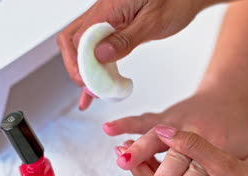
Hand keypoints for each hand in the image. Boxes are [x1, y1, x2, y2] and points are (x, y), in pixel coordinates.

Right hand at [57, 0, 216, 109]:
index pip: (80, 38)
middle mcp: (102, 10)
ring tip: (91, 94)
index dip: (81, 65)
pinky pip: (96, 45)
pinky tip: (97, 83)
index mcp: (109, 6)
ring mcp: (106, 17)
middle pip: (72, 40)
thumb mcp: (153, 23)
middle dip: (76, 67)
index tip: (91, 85)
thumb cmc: (176, 2)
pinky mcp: (114, 25)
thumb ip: (125, 40)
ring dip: (83, 69)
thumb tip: (99, 55)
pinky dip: (94, 64)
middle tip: (90, 89)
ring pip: (81, 44)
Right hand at [108, 90, 247, 175]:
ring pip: (156, 138)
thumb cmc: (238, 132)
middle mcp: (196, 135)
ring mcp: (179, 123)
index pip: (199, 173)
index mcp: (217, 149)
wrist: (230, 96)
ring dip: (138, 151)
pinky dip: (126, 123)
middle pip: (175, 161)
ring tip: (121, 163)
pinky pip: (145, 119)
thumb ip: (243, 175)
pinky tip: (108, 129)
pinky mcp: (166, 116)